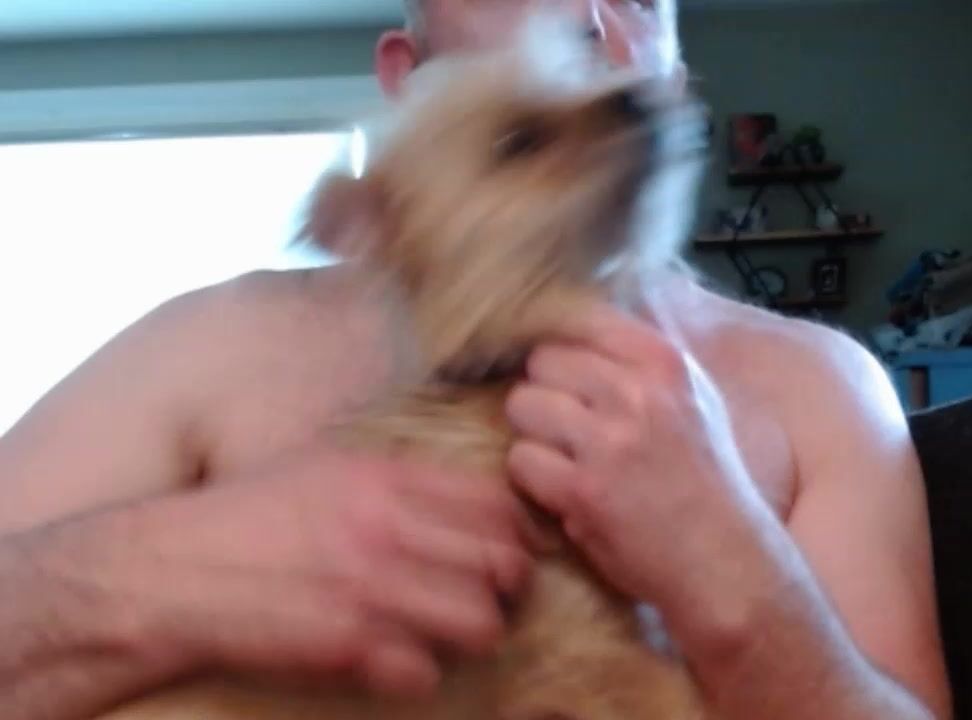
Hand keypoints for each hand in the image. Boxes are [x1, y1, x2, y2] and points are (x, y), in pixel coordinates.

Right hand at [39, 440, 532, 698]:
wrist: (170, 570)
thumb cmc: (246, 513)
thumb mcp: (324, 466)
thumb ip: (394, 476)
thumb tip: (453, 492)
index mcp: (386, 480)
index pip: (496, 504)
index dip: (519, 529)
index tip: (517, 545)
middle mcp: (388, 531)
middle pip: (503, 563)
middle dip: (512, 585)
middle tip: (502, 595)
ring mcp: (370, 591)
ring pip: (479, 622)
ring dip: (478, 630)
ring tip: (461, 631)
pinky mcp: (346, 647)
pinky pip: (423, 670)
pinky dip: (422, 671)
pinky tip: (405, 660)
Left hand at [503, 303, 777, 618]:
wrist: (722, 560)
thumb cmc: (705, 484)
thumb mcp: (693, 400)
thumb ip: (642, 363)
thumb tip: (579, 324)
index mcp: (664, 362)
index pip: (581, 319)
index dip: (566, 352)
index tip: (568, 378)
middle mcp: (638, 392)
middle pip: (543, 360)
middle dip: (546, 393)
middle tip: (565, 427)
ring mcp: (609, 440)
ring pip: (523, 405)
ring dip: (534, 435)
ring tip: (564, 460)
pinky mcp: (584, 488)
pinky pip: (521, 460)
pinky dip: (534, 479)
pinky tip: (564, 493)